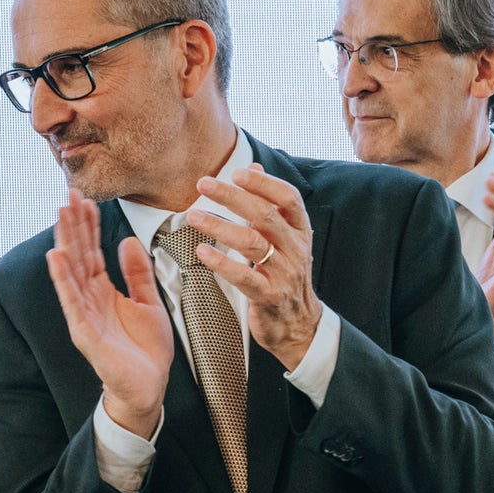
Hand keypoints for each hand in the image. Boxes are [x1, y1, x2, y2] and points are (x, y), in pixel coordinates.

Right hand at [47, 190, 174, 437]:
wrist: (149, 387)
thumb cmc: (146, 351)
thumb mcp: (148, 303)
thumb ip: (137, 274)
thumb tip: (128, 241)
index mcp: (104, 292)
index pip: (92, 252)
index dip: (89, 226)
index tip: (86, 199)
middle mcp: (89, 299)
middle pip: (79, 255)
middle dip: (74, 225)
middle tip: (69, 194)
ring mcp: (84, 315)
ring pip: (71, 272)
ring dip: (65, 242)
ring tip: (61, 215)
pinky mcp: (85, 333)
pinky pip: (71, 301)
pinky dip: (63, 279)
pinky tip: (56, 256)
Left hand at [187, 164, 320, 370]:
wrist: (298, 324)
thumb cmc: (286, 276)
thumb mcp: (285, 238)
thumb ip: (269, 203)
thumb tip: (253, 168)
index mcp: (300, 231)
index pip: (288, 198)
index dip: (263, 183)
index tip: (236, 173)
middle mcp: (295, 249)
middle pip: (265, 215)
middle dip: (232, 197)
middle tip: (204, 185)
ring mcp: (283, 273)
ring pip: (252, 243)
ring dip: (219, 226)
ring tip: (193, 216)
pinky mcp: (268, 296)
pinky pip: (243, 276)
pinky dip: (221, 263)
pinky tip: (202, 252)